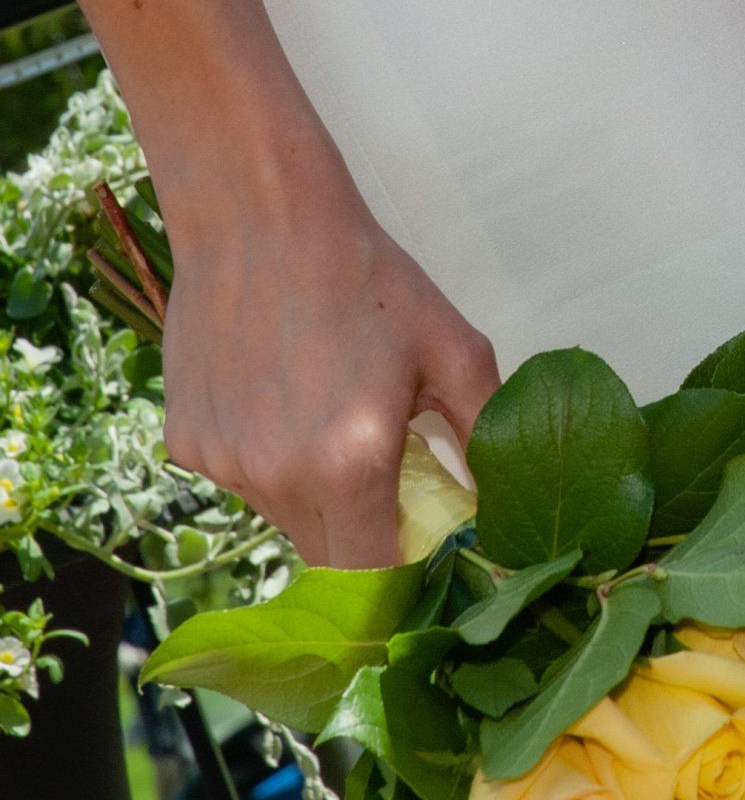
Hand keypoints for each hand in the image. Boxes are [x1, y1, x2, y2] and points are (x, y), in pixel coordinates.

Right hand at [159, 133, 497, 567]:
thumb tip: (504, 505)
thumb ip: (487, 436)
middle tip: (389, 478)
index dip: (403, 580)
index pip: (375, 582)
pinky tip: (281, 394)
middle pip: (327, 559)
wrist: (261, 216)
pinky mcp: (185, 441)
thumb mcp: (454, 349)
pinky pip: (239, 477)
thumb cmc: (367, 277)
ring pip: (283, 517)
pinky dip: (266, 458)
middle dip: (365, 538)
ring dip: (315, 494)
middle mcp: (278, 479)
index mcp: (350, 467)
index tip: (425, 553)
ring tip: (330, 414)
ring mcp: (223, 463)